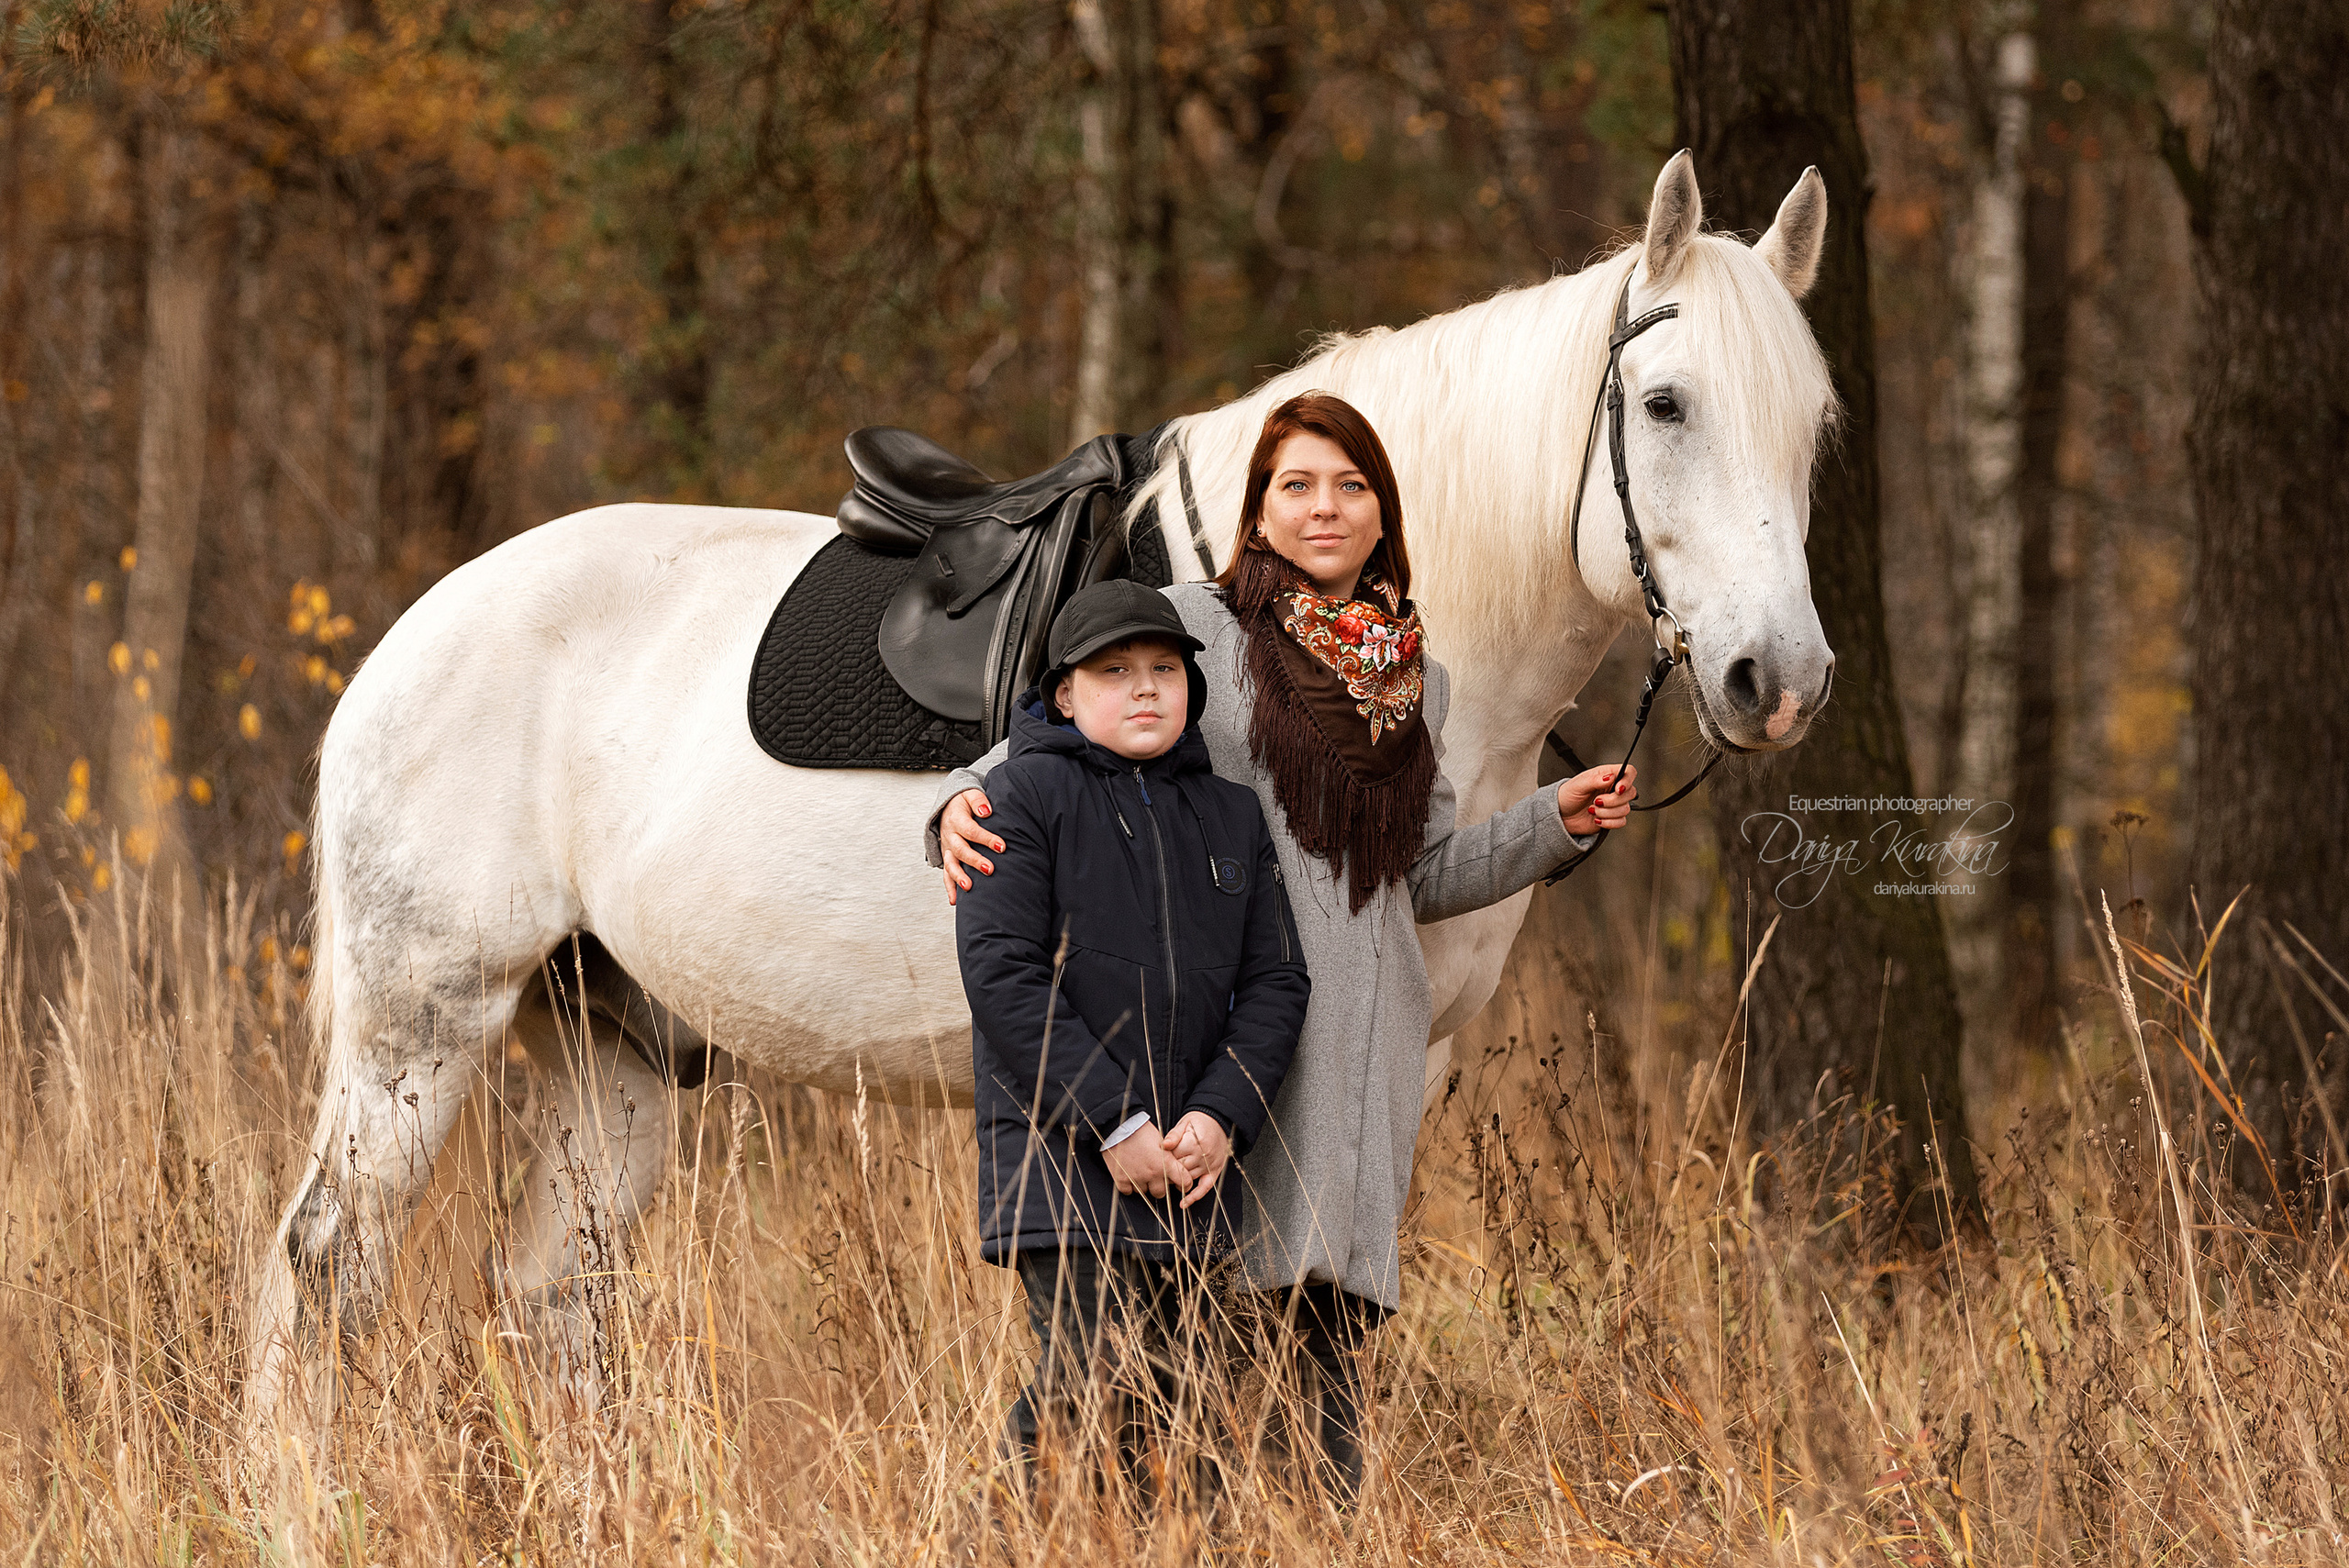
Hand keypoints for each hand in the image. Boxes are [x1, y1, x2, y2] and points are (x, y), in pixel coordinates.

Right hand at [939, 788, 1003, 905]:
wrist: (947, 806)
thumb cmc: (964, 802)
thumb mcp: (970, 794)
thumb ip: (978, 800)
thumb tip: (986, 810)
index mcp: (956, 819)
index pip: (971, 830)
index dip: (986, 839)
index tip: (1002, 846)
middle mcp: (950, 835)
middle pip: (960, 850)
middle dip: (974, 860)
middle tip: (989, 869)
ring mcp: (947, 848)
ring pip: (950, 864)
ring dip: (959, 876)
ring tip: (969, 887)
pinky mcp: (948, 857)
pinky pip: (946, 874)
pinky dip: (949, 887)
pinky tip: (955, 901)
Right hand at [1103, 1120, 1191, 1199]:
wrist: (1118, 1126)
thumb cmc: (1140, 1130)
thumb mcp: (1161, 1141)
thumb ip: (1168, 1157)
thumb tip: (1173, 1168)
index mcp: (1165, 1163)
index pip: (1183, 1181)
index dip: (1185, 1183)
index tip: (1182, 1183)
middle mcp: (1152, 1173)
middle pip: (1161, 1192)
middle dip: (1160, 1186)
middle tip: (1155, 1176)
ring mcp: (1136, 1177)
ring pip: (1144, 1192)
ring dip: (1144, 1185)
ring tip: (1140, 1172)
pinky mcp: (1121, 1179)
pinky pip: (1129, 1192)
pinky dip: (1130, 1186)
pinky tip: (1130, 1176)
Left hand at [1165, 1111, 1231, 1209]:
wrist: (1220, 1121)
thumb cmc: (1200, 1122)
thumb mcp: (1185, 1122)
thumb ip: (1174, 1134)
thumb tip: (1164, 1145)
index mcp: (1194, 1143)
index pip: (1173, 1157)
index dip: (1163, 1159)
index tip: (1157, 1158)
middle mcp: (1202, 1156)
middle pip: (1179, 1170)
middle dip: (1168, 1171)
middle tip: (1159, 1170)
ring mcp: (1209, 1165)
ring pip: (1188, 1179)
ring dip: (1177, 1182)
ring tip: (1167, 1181)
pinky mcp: (1215, 1171)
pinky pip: (1205, 1188)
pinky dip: (1194, 1197)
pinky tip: (1184, 1203)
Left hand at [1557, 763, 1636, 835]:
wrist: (1561, 815)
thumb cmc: (1567, 796)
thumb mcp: (1578, 785)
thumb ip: (1595, 780)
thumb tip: (1610, 776)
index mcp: (1607, 775)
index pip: (1629, 772)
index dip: (1628, 780)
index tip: (1618, 789)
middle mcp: (1613, 789)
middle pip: (1631, 792)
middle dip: (1612, 801)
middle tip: (1596, 801)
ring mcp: (1614, 804)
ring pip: (1626, 809)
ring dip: (1607, 813)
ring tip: (1592, 810)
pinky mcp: (1612, 818)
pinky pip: (1621, 822)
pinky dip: (1608, 823)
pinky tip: (1596, 819)